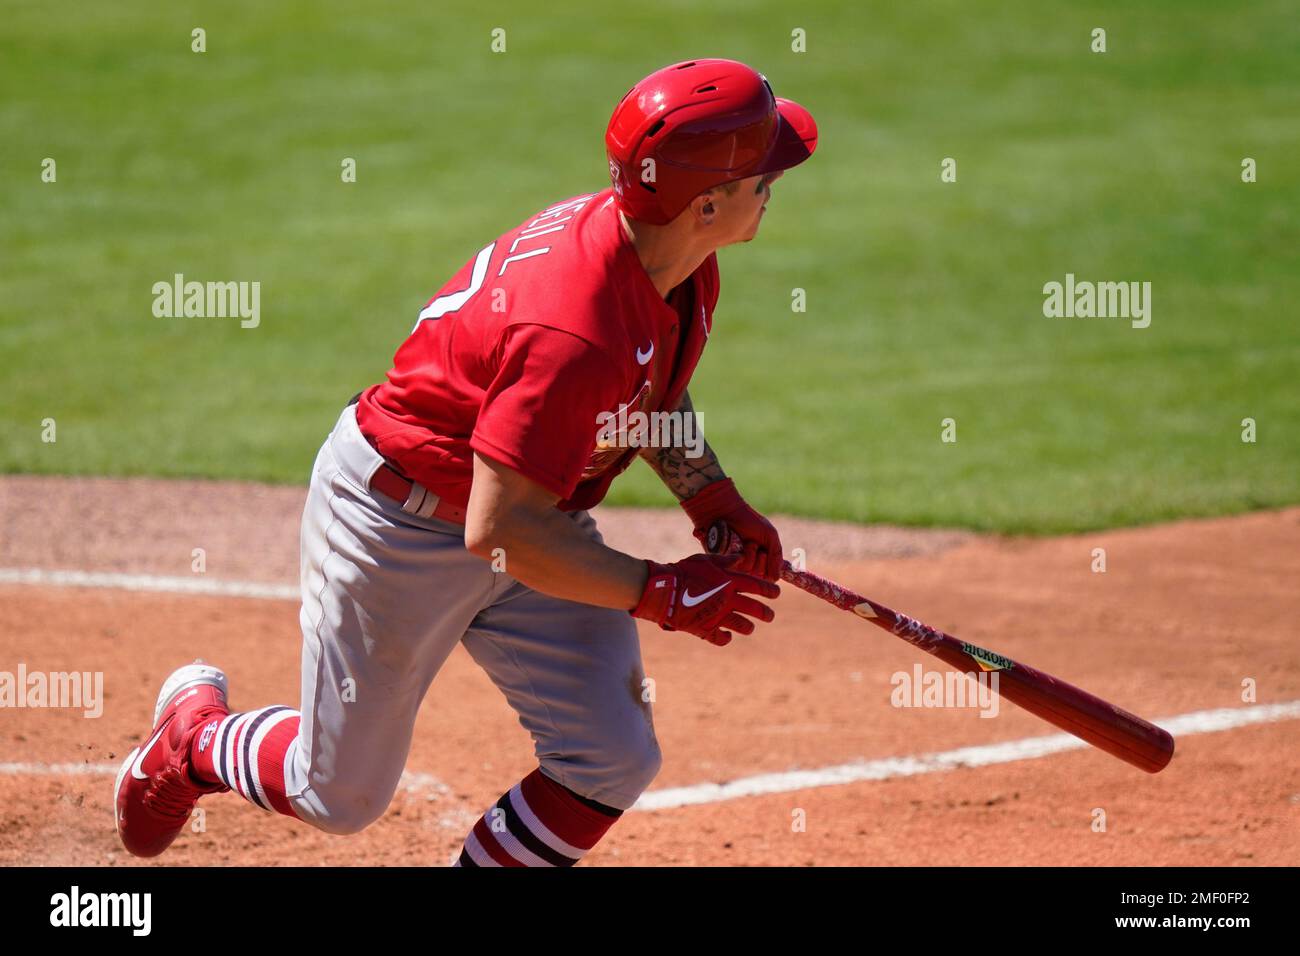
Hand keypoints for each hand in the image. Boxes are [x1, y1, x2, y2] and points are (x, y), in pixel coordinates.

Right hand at [630, 553, 778, 645]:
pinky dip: (725, 638)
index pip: (757, 586)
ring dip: (748, 627)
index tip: (776, 593)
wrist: (664, 590)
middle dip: (765, 613)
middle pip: (754, 609)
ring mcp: (718, 616)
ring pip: (742, 625)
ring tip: (750, 627)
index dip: (769, 590)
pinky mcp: (706, 629)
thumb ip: (726, 561)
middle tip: (770, 616)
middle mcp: (728, 600)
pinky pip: (721, 638)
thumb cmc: (684, 571)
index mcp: (729, 582)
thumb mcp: (706, 560)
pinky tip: (727, 636)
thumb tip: (741, 558)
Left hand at [681, 478, 782, 580]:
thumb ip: (776, 555)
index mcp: (761, 559)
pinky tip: (738, 545)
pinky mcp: (725, 562)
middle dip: (762, 558)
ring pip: (750, 571)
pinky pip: (738, 568)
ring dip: (751, 554)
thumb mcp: (769, 535)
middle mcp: (749, 564)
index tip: (766, 551)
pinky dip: (742, 555)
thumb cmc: (749, 521)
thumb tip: (776, 578)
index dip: (771, 565)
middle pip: (761, 575)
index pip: (770, 575)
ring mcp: (737, 564)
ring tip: (746, 541)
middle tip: (755, 543)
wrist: (728, 512)